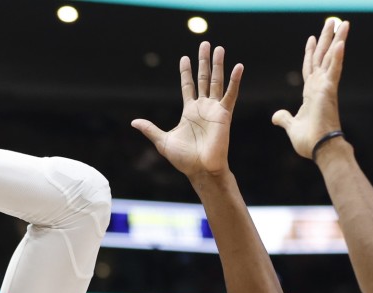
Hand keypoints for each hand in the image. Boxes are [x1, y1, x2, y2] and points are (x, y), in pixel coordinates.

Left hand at [132, 41, 242, 180]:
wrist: (201, 170)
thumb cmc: (184, 159)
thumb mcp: (162, 141)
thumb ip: (150, 129)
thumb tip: (134, 122)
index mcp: (189, 111)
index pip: (188, 86)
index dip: (186, 72)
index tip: (185, 58)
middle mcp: (203, 107)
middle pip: (204, 79)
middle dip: (204, 61)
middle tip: (205, 43)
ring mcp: (214, 110)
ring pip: (217, 82)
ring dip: (218, 65)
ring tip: (219, 48)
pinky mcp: (224, 114)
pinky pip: (231, 94)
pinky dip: (235, 81)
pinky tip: (239, 66)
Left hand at [271, 18, 348, 159]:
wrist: (319, 149)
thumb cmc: (309, 141)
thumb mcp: (291, 127)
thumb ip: (285, 119)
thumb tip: (276, 116)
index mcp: (311, 93)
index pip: (310, 67)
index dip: (310, 53)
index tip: (311, 39)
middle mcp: (320, 86)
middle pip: (322, 57)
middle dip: (326, 39)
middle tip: (332, 22)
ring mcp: (326, 87)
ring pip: (331, 57)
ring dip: (337, 40)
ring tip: (343, 23)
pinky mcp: (329, 90)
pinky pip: (334, 69)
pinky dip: (337, 56)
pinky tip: (340, 42)